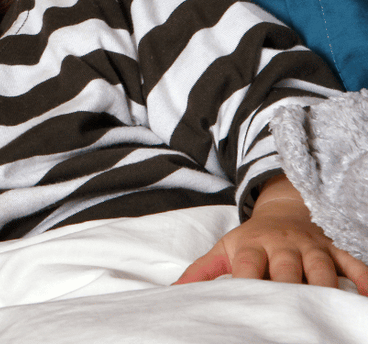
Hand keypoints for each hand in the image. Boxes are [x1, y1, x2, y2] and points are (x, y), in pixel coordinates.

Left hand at [175, 175, 367, 295]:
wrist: (283, 210)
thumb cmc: (251, 238)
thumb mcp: (224, 248)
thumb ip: (202, 271)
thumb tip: (175, 290)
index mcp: (253, 246)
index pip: (248, 265)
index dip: (247, 281)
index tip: (246, 302)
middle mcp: (283, 246)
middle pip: (286, 268)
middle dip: (288, 288)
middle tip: (287, 313)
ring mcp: (311, 247)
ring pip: (319, 267)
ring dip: (323, 287)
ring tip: (323, 311)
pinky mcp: (334, 250)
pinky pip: (353, 263)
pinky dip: (362, 279)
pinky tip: (366, 298)